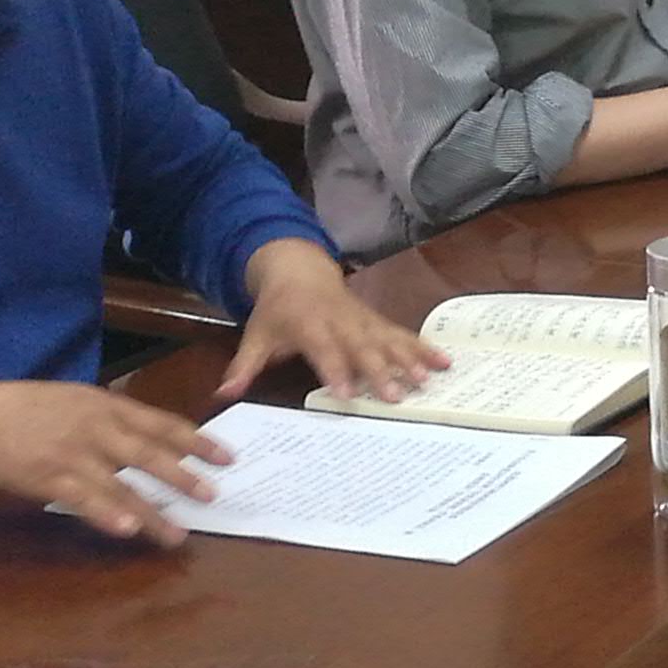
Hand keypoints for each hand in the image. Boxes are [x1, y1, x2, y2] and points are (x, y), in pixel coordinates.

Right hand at [0, 378, 230, 547]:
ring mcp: (73, 454)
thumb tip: (152, 437)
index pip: (162, 423)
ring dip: (152, 512)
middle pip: (149, 454)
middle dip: (184, 477)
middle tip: (214, 497)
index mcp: (107, 406)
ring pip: (121, 485)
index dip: (197, 441)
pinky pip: (84, 500)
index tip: (228, 458)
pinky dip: (107, 515)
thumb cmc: (29, 409)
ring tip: (177, 535)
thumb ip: (113, 417)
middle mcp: (96, 428)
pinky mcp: (48, 478)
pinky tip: (127, 531)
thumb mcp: (77, 400)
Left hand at [221, 236, 445, 405]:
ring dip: (409, 359)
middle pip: (363, 347)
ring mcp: (363, 319)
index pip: (324, 349)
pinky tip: (444, 362)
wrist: (299, 270)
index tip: (347, 395)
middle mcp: (341, 321)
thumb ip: (243, 366)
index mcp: (309, 324)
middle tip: (395, 397)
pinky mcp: (377, 320)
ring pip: (388, 339)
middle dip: (380, 371)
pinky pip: (402, 334)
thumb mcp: (256, 335)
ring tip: (427, 380)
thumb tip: (223, 395)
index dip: (336, 371)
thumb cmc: (277, 311)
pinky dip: (424, 347)